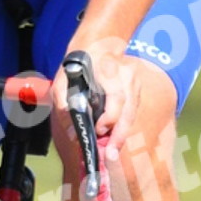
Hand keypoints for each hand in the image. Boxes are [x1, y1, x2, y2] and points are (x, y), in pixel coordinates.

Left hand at [54, 36, 141, 163]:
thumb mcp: (63, 79)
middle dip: (119, 135)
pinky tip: (113, 139)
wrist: (97, 45)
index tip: (98, 130)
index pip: (117, 98)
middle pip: (128, 111)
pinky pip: (131, 112)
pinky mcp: (137, 90)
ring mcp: (135, 83)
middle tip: (110, 154)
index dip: (109, 118)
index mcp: (109, 69)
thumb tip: (72, 130)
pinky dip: (122, 126)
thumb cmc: (78, 64)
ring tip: (112, 152)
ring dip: (121, 134)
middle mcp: (127, 76)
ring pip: (131, 114)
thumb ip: (63, 101)